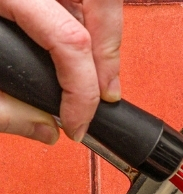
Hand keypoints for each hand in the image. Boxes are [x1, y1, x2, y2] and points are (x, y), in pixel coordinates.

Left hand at [0, 0, 121, 143]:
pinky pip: (81, 0)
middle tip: (106, 92)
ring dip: (104, 37)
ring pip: (98, 2)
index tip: (78, 122)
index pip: (71, 40)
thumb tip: (43, 130)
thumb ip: (4, 107)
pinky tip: (82, 51)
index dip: (84, 91)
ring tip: (97, 75)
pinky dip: (90, 25)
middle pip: (100, 5)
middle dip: (111, 53)